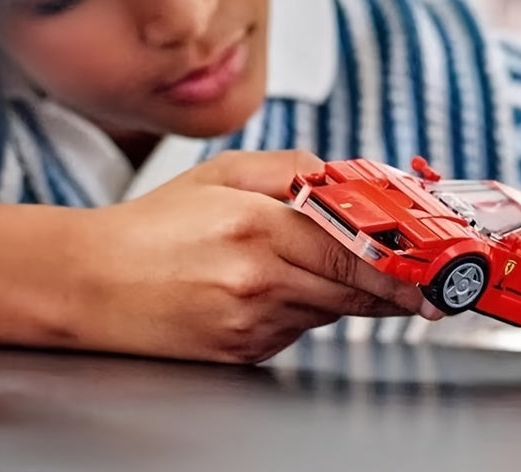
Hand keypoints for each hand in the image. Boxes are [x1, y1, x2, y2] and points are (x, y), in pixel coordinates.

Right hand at [72, 150, 440, 363]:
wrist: (89, 283)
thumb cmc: (154, 226)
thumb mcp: (222, 173)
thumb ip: (291, 167)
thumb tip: (343, 176)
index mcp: (258, 228)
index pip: (352, 251)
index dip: (400, 263)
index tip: (431, 270)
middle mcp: (260, 281)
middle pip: (353, 291)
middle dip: (395, 288)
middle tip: (426, 284)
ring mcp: (252, 324)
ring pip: (330, 312)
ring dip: (349, 293)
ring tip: (339, 270)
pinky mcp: (243, 352)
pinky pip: (298, 329)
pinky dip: (307, 308)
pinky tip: (280, 287)